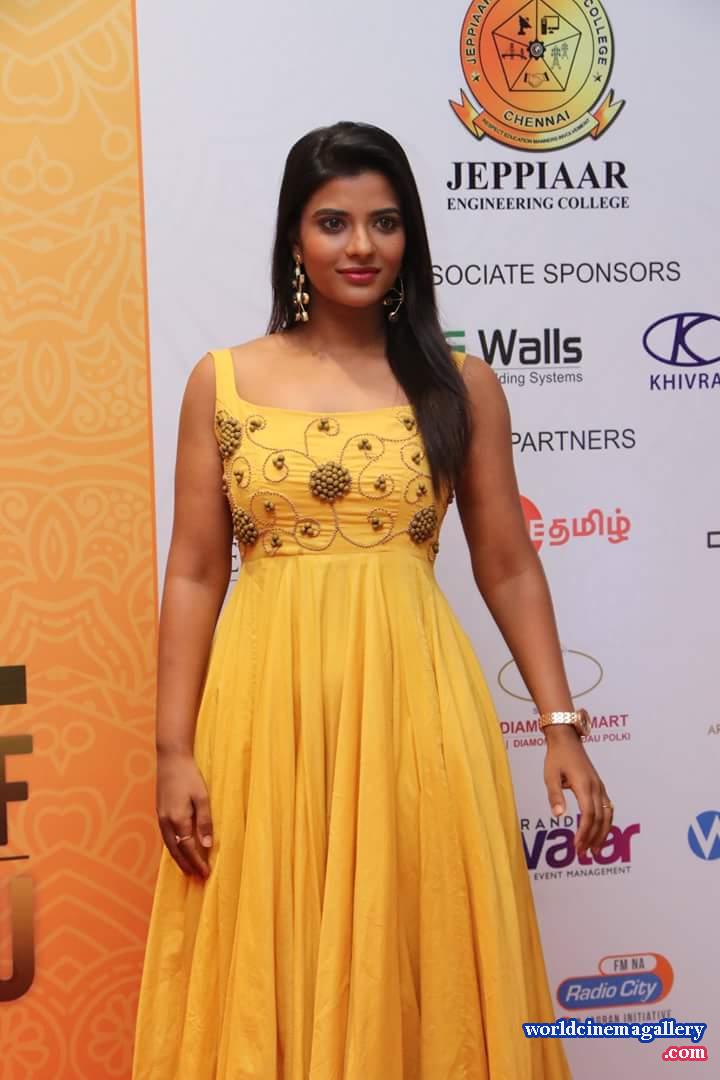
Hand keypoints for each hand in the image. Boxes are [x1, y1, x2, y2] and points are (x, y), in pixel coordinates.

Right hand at [156, 749, 213, 878]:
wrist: (171, 759)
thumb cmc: (189, 776)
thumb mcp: (202, 797)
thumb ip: (204, 822)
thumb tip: (207, 845)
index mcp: (178, 819)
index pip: (189, 848)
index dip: (197, 862)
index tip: (206, 873)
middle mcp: (166, 822)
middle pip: (176, 851)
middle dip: (187, 865)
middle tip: (198, 877)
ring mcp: (161, 818)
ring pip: (169, 846)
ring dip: (179, 859)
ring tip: (189, 869)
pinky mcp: (160, 813)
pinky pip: (166, 837)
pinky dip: (173, 848)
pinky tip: (179, 850)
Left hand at [542, 728, 613, 856]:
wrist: (567, 739)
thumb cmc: (556, 757)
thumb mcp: (550, 775)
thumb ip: (554, 795)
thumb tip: (557, 816)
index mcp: (584, 785)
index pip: (588, 815)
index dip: (584, 833)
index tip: (577, 846)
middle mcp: (596, 787)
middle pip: (600, 819)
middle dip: (593, 838)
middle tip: (584, 854)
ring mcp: (600, 787)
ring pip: (607, 815)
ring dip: (602, 834)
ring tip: (595, 850)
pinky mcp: (599, 786)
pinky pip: (607, 808)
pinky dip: (605, 823)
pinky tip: (600, 833)